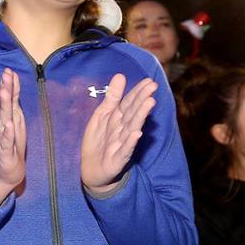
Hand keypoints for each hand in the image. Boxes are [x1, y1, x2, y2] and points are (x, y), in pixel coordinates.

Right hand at [0, 68, 25, 204]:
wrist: (2, 173)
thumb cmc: (8, 144)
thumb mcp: (12, 120)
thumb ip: (11, 102)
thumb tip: (11, 80)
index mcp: (1, 118)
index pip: (4, 99)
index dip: (7, 85)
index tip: (9, 71)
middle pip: (2, 106)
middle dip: (3, 90)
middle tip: (5, 76)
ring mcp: (0, 139)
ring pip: (2, 121)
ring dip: (2, 107)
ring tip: (4, 93)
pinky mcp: (4, 154)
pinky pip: (5, 142)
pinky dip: (6, 134)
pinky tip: (8, 125)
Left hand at [81, 73, 156, 191]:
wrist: (91, 169)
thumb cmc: (99, 140)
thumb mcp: (102, 115)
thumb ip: (112, 97)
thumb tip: (120, 75)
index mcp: (119, 118)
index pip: (130, 103)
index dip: (138, 92)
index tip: (149, 81)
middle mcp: (123, 130)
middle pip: (133, 113)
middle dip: (142, 100)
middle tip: (153, 87)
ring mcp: (122, 144)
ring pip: (132, 128)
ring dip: (141, 116)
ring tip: (150, 103)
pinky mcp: (118, 159)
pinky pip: (125, 150)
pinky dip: (131, 142)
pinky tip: (137, 134)